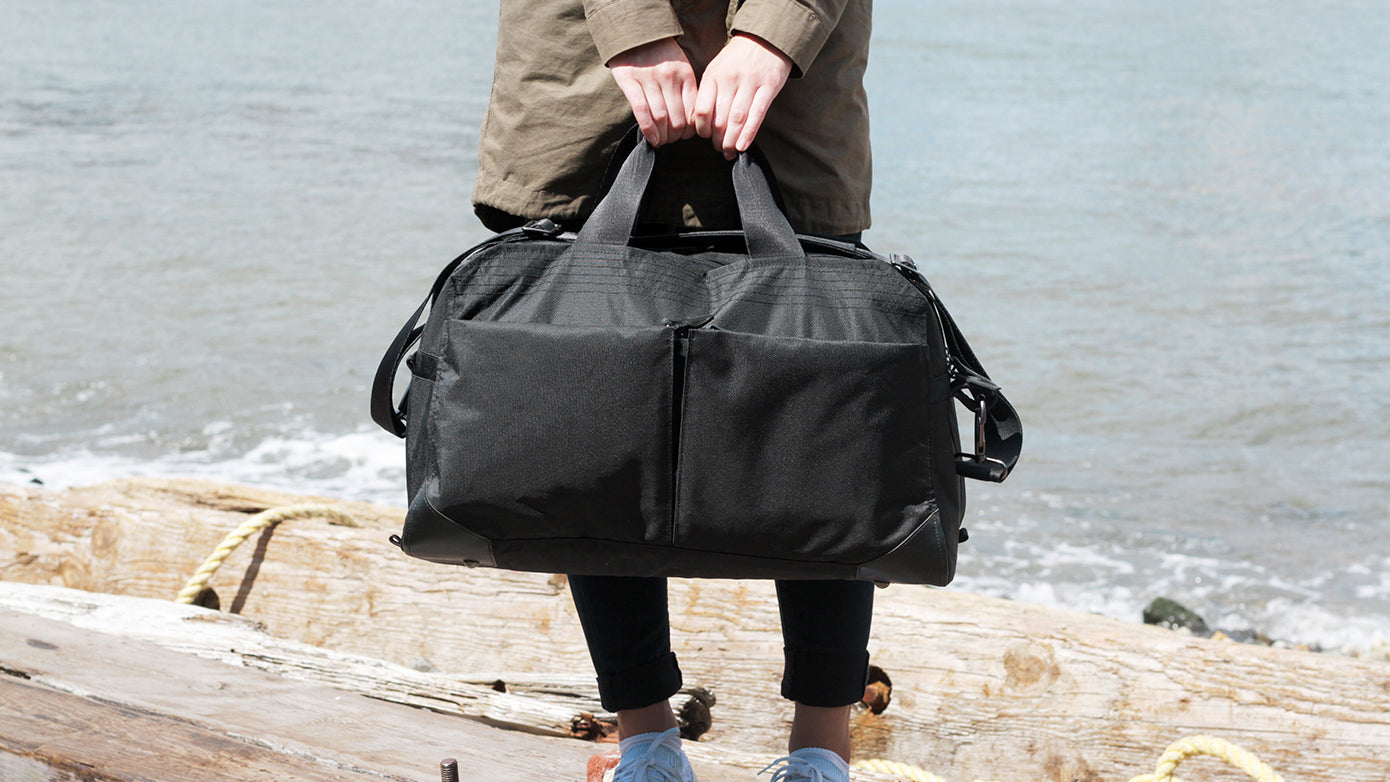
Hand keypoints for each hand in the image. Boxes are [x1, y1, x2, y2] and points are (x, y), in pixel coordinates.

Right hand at [609, 38, 697, 146]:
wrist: (636, 32)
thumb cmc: (661, 56)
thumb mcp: (681, 67)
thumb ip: (686, 89)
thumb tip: (692, 120)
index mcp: (685, 74)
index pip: (693, 110)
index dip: (690, 129)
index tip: (685, 135)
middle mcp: (668, 77)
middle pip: (677, 118)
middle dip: (676, 136)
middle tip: (672, 140)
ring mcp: (649, 79)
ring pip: (660, 117)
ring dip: (663, 136)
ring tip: (662, 141)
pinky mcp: (630, 81)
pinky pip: (641, 110)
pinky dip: (648, 129)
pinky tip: (652, 139)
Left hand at [692, 34, 792, 158]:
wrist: (765, 38)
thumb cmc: (737, 58)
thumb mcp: (716, 68)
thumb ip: (708, 92)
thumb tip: (700, 122)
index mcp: (713, 76)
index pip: (702, 110)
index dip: (702, 129)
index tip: (704, 136)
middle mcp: (729, 79)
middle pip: (719, 118)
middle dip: (717, 139)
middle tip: (719, 148)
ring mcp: (750, 83)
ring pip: (737, 119)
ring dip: (731, 140)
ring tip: (729, 151)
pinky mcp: (769, 87)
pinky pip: (757, 115)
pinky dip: (749, 133)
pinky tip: (742, 146)